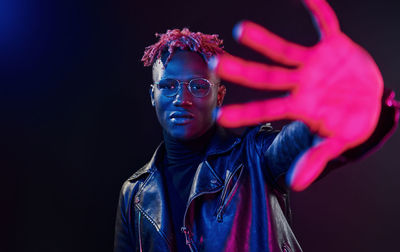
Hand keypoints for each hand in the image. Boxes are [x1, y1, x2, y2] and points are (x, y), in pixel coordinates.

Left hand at [211, 0, 383, 190]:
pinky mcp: (332, 46)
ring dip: (265, 40)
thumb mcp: (338, 142)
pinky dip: (317, 10)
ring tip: (241, 30)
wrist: (372, 100)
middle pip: (265, 76)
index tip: (220, 117)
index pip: (266, 110)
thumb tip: (295, 184)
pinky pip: (325, 24)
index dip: (245, 114)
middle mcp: (299, 83)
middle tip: (214, 64)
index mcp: (299, 107)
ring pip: (283, 50)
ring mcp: (314, 64)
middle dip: (241, 72)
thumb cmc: (350, 123)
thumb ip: (315, 157)